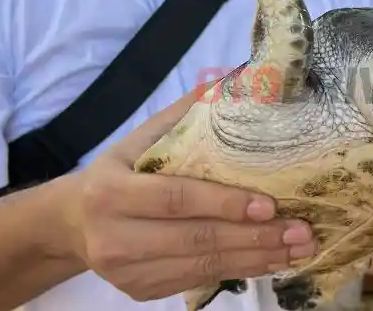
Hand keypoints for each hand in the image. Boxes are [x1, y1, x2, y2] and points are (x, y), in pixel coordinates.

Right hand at [61, 89, 317, 301]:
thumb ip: (183, 116)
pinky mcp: (140, 291)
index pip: (176, 199)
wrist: (70, 224)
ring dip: (257, 258)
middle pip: (196, 239)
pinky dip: (240, 270)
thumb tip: (235, 81)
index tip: (269, 204)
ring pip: (203, 266)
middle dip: (255, 237)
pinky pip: (199, 280)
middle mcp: (114, 237)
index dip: (224, 203)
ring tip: (299, 248)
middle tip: (301, 230)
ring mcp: (127, 272)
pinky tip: (272, 261)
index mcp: (111, 192)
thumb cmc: (116, 172)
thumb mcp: (139, 139)